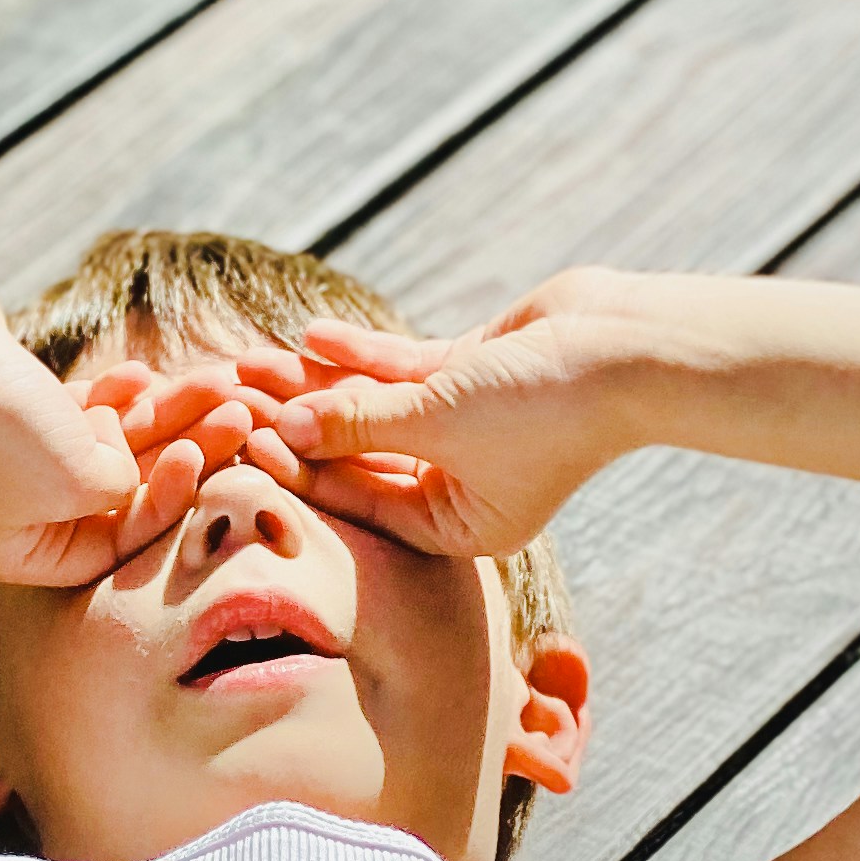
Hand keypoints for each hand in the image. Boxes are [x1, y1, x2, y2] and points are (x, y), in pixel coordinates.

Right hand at [0, 331, 265, 584]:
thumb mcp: (82, 476)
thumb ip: (129, 486)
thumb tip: (141, 473)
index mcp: (24, 553)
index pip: (121, 541)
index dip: (172, 498)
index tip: (205, 454)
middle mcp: (20, 513)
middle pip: (125, 489)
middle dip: (186, 445)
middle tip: (242, 412)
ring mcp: (18, 459)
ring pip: (113, 442)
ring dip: (166, 410)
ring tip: (217, 379)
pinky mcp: (20, 409)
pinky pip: (84, 410)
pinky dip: (116, 394)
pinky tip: (144, 373)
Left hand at [262, 279, 638, 557]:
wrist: (625, 347)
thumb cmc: (541, 407)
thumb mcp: (435, 421)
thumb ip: (355, 424)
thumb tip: (283, 428)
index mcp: (459, 526)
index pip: (358, 504)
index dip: (298, 472)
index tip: (243, 445)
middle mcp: (459, 483)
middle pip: (356, 454)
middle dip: (297, 422)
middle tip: (234, 396)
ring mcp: (463, 428)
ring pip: (371, 408)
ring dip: (316, 383)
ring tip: (254, 357)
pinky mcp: (470, 376)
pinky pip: (398, 371)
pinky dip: (357, 355)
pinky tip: (309, 334)